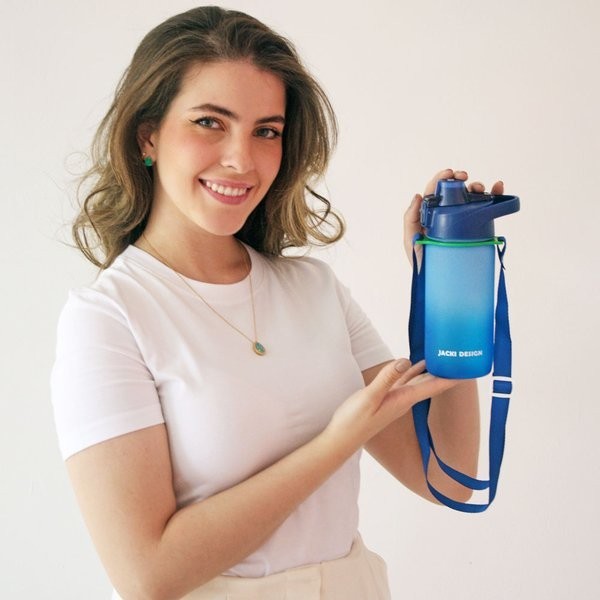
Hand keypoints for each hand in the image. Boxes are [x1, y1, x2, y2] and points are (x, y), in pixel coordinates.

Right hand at [325, 359, 457, 454]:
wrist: (341, 439)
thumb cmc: (353, 421)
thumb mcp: (369, 397)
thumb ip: (387, 378)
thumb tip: (405, 360)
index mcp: (403, 399)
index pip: (433, 386)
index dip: (451, 377)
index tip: (468, 368)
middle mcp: (403, 400)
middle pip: (430, 383)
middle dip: (445, 371)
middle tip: (459, 357)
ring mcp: (394, 399)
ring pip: (418, 381)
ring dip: (430, 370)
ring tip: (441, 356)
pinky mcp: (384, 397)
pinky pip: (404, 381)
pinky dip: (412, 371)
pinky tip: (413, 364)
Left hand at [403, 168, 504, 263]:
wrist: (442, 283)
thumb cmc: (423, 262)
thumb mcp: (410, 241)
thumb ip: (410, 220)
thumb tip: (417, 196)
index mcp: (430, 214)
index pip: (434, 191)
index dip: (441, 178)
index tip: (449, 174)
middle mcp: (447, 213)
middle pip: (455, 191)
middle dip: (461, 180)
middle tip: (465, 179)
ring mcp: (462, 220)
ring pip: (471, 197)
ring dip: (477, 187)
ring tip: (480, 189)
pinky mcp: (476, 227)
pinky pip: (486, 209)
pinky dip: (495, 196)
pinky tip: (498, 188)